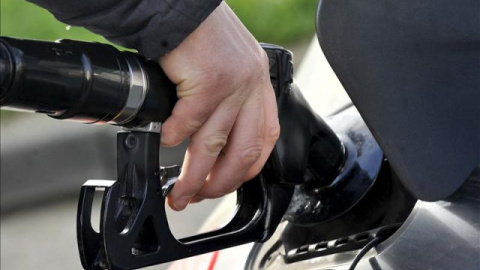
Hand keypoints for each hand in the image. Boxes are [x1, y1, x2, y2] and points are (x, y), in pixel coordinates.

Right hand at [159, 1, 279, 210]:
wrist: (181, 7)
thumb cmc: (200, 35)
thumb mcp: (229, 67)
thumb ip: (229, 100)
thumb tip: (213, 138)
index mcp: (259, 84)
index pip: (265, 139)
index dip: (247, 168)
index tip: (227, 182)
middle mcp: (251, 85)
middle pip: (243, 151)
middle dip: (221, 183)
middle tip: (200, 196)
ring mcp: (233, 84)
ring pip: (214, 144)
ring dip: (195, 175)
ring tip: (180, 191)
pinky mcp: (209, 80)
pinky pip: (189, 121)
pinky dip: (174, 136)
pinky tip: (165, 141)